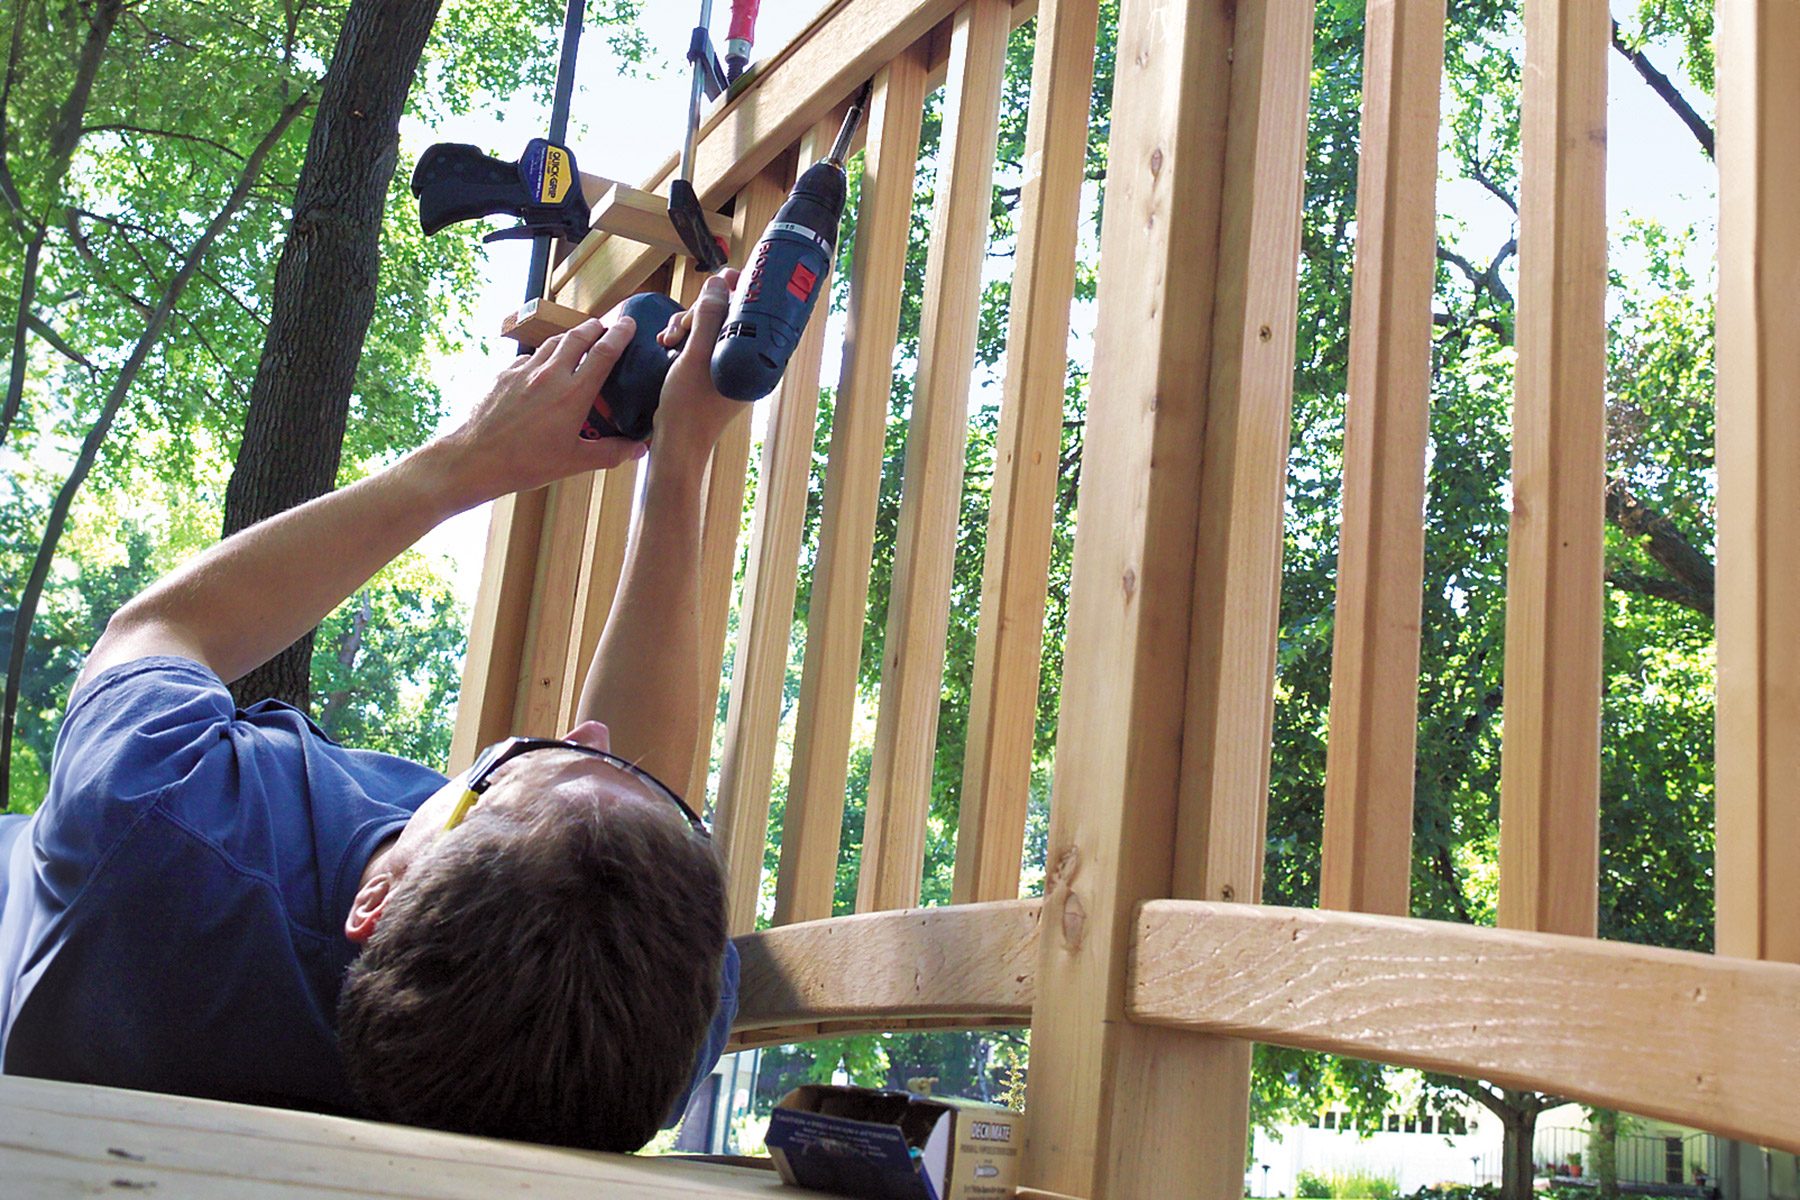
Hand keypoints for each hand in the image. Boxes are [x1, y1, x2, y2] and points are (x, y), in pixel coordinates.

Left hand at [442, 316, 648, 502]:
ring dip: (568, 338)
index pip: (603, 353)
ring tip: (577, 340)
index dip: (619, 334)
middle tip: (603, 327)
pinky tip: (542, 369)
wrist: (475, 459)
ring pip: (552, 343)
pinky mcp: (504, 375)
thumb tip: (639, 449)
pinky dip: (541, 357)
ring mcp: (524, 371)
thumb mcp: (574, 462)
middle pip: (577, 337)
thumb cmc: (525, 463)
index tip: (628, 324)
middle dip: (593, 328)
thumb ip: (610, 453)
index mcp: (573, 394)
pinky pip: (528, 358)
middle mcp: (550, 375)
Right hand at [653, 269, 748, 462]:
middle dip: (702, 312)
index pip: (759, 313)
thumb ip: (708, 317)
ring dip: (689, 325)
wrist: (675, 445)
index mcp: (756, 359)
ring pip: (712, 328)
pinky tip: (668, 343)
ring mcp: (729, 368)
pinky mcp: (712, 372)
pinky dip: (685, 338)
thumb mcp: (696, 355)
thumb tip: (721, 283)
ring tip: (669, 338)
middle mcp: (747, 362)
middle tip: (683, 325)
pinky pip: (702, 343)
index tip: (729, 277)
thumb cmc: (689, 408)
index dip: (743, 291)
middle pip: (731, 316)